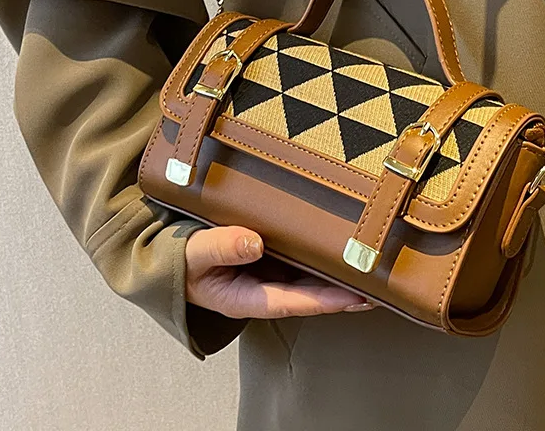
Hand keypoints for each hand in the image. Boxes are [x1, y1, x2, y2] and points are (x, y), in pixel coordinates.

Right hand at [185, 225, 374, 318]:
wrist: (164, 255)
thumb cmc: (177, 259)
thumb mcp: (194, 253)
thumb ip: (221, 247)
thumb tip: (255, 242)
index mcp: (244, 296)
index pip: (293, 302)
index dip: (326, 300)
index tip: (356, 296)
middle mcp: (261, 288)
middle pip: (310, 293)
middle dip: (344, 292)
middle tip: (380, 285)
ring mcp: (266, 273)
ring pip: (308, 278)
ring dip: (336, 275)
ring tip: (370, 268)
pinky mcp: (267, 257)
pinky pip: (298, 260)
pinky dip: (319, 256)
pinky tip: (338, 249)